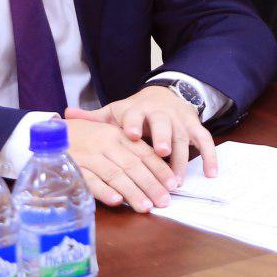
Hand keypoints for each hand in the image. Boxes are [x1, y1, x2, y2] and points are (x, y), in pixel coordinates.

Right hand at [62, 117, 175, 211]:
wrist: (47, 131)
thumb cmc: (84, 136)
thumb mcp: (107, 134)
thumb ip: (128, 150)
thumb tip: (156, 167)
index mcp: (116, 134)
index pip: (143, 152)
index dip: (159, 169)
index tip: (173, 184)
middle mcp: (105, 143)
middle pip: (133, 165)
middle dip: (151, 184)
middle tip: (164, 201)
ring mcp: (88, 155)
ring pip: (115, 174)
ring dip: (132, 191)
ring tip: (146, 207)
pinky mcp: (72, 167)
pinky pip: (90, 180)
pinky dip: (103, 191)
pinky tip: (116, 201)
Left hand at [65, 85, 216, 191]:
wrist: (165, 95)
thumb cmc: (136, 111)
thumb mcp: (116, 111)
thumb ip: (94, 118)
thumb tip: (65, 115)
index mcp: (138, 109)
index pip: (134, 113)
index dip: (133, 123)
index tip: (129, 134)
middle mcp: (161, 113)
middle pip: (163, 124)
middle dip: (163, 137)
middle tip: (161, 153)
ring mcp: (180, 120)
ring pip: (184, 137)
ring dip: (183, 158)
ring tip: (177, 180)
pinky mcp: (194, 126)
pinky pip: (205, 141)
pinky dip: (210, 156)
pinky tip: (210, 174)